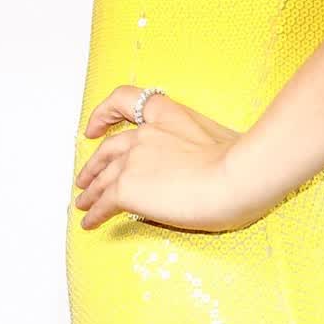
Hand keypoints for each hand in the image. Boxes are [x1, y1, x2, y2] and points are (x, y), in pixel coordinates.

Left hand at [73, 85, 269, 232]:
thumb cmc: (240, 161)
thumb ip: (195, 146)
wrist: (236, 177)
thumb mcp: (216, 139)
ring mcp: (133, 160)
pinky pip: (103, 203)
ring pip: (101, 178)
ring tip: (83, 204)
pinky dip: (94, 214)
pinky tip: (90, 222)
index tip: (95, 128)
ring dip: (90, 192)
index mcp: (168, 115)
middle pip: (107, 149)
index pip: (126, 100)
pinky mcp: (127, 188)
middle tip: (85, 178)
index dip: (104, 113)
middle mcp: (145, 133)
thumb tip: (200, 163)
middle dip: (94, 165)